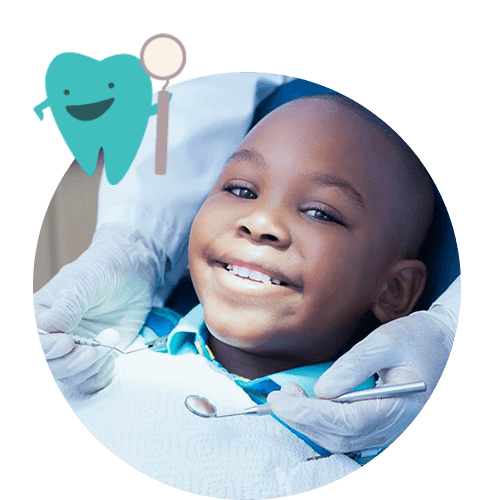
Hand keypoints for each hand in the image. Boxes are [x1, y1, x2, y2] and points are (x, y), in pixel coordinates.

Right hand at [34, 225, 158, 391]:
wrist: (134, 273)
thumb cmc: (104, 269)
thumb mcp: (86, 281)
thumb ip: (68, 305)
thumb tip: (47, 326)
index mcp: (39, 316)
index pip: (33, 343)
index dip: (46, 349)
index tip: (67, 342)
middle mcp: (53, 337)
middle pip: (49, 367)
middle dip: (72, 362)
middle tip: (95, 348)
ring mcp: (74, 350)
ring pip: (70, 377)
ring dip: (92, 365)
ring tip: (111, 336)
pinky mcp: (95, 360)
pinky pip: (91, 382)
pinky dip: (102, 373)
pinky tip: (112, 354)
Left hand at [268, 309, 455, 452]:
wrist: (443, 346)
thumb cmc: (417, 340)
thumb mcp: (386, 341)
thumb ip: (354, 366)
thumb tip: (322, 389)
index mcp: (402, 407)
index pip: (347, 422)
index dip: (310, 413)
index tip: (281, 400)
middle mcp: (396, 428)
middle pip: (340, 437)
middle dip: (303, 419)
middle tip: (278, 395)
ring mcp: (390, 431)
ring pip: (341, 441)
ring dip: (308, 423)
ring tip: (287, 397)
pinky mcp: (381, 426)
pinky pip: (347, 436)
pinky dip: (320, 424)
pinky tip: (305, 406)